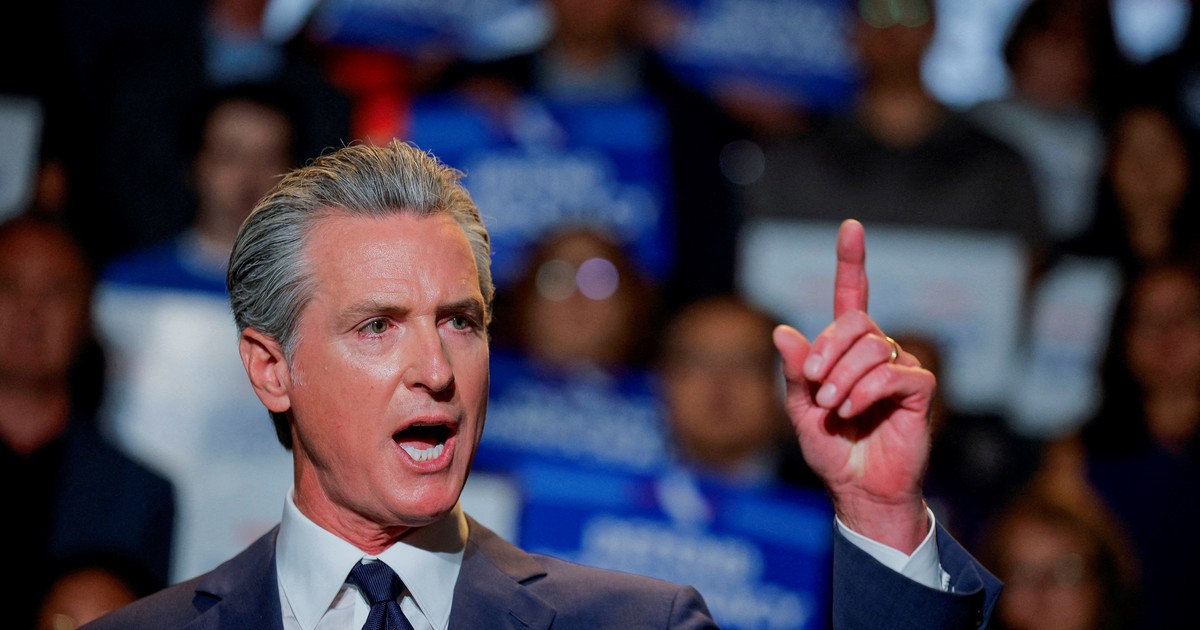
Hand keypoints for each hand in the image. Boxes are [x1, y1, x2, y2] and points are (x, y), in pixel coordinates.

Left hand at [772, 219, 934, 552]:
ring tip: (833, 408)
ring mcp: (900, 368)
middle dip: (828, 349)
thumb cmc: (831, 449)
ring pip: (872, 347)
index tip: (851, 228)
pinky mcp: (919, 390)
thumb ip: (794, 372)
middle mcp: (875, 350)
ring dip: (843, 378)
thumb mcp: (800, 409)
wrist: (858, 488)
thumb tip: (782, 331)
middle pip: (856, 320)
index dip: (851, 261)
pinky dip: (866, 391)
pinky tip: (853, 411)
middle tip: (815, 384)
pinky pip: (895, 373)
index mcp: (845, 349)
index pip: (851, 296)